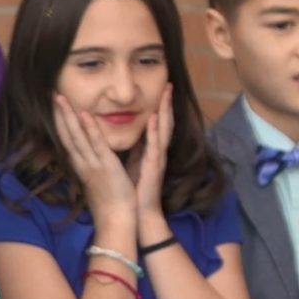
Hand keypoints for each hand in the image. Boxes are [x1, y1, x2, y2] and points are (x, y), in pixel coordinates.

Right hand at [53, 94, 135, 229]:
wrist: (116, 220)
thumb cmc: (111, 201)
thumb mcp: (99, 178)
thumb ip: (95, 164)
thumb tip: (93, 154)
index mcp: (82, 165)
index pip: (68, 140)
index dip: (61, 123)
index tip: (56, 107)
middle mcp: (83, 163)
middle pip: (67, 135)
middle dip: (59, 114)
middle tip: (52, 95)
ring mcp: (92, 164)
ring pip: (76, 136)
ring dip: (68, 116)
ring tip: (60, 98)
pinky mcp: (105, 166)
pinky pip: (95, 144)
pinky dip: (88, 129)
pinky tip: (83, 115)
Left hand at [125, 85, 172, 217]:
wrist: (137, 213)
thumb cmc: (134, 191)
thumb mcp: (133, 165)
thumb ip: (135, 150)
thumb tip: (131, 136)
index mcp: (151, 151)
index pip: (158, 125)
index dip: (160, 107)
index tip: (161, 90)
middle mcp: (158, 152)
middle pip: (165, 122)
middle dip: (166, 103)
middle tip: (168, 84)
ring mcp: (157, 158)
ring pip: (164, 130)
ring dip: (165, 110)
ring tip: (166, 93)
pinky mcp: (153, 167)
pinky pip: (155, 145)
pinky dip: (156, 130)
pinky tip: (156, 117)